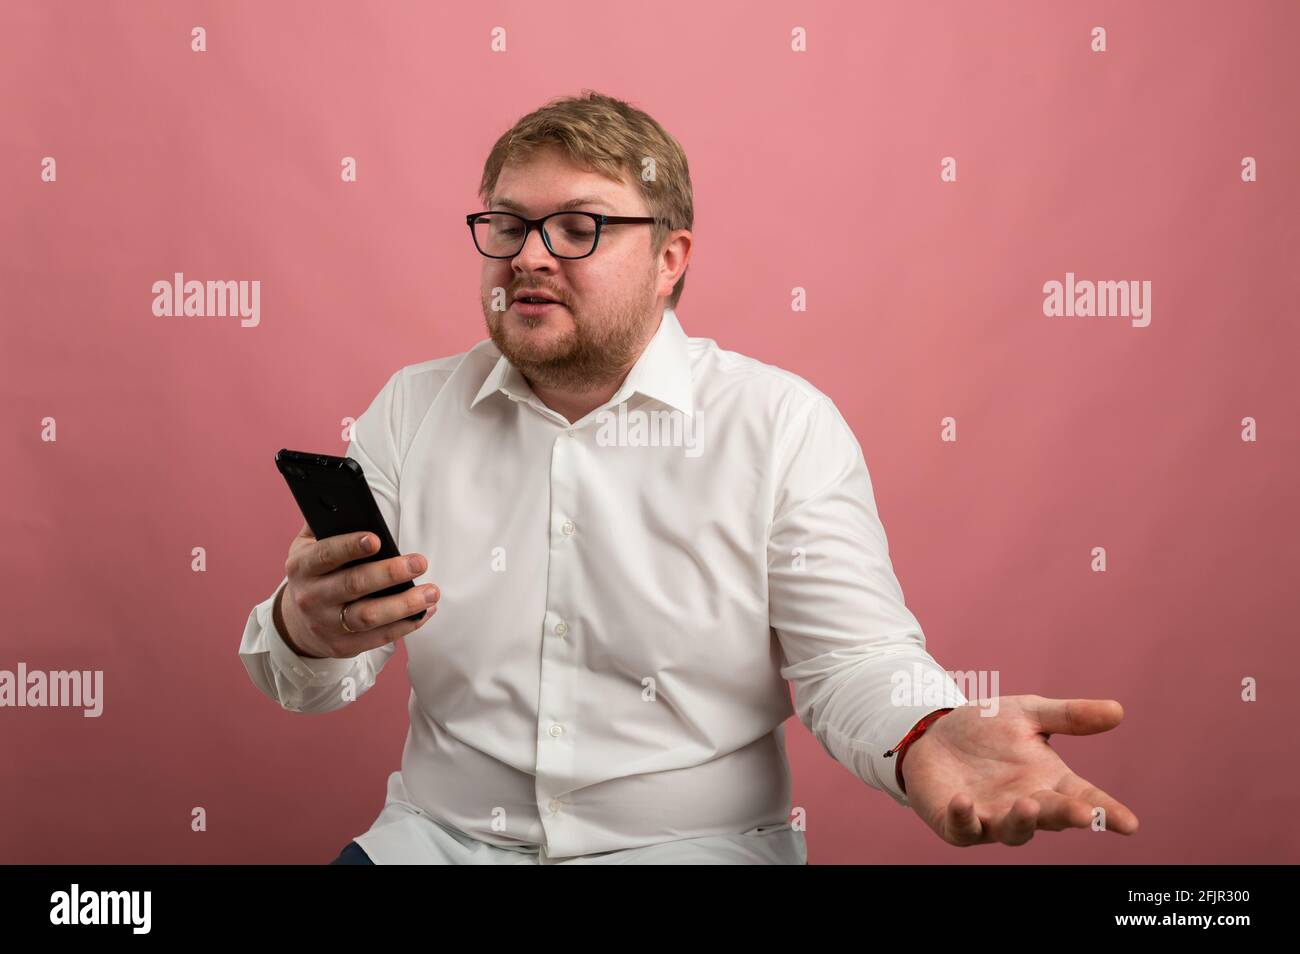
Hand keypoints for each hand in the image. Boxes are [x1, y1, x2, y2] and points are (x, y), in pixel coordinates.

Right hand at [275, 521, 439, 658]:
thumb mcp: (308, 547)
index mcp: (303, 567)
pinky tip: (426, 611)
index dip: (350, 547)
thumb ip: (325, 523)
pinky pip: (378, 637)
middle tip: (420, 562)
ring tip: (431, 592)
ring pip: (368, 616)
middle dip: (389, 574)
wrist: (296, 622)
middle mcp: (311, 597)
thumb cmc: (315, 572)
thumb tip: (348, 497)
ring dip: (403, 605)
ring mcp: (326, 624)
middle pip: (353, 585)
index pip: (326, 555)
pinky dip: (406, 625)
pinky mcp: (343, 646)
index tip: (376, 539)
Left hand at [899, 694, 1138, 845]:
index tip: (1129, 824)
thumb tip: (1118, 711)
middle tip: (1083, 814)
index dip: (1106, 812)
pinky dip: (964, 818)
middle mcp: (1026, 805)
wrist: (934, 733)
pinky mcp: (957, 823)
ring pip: (1013, 831)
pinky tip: (963, 801)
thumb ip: (1069, 716)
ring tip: (1027, 805)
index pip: (1084, 799)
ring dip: (1020, 821)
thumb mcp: (1028, 713)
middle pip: (1052, 817)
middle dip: (1066, 816)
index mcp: (1049, 782)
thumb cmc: (987, 728)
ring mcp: (992, 818)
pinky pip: (962, 828)